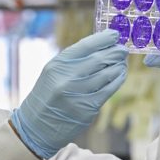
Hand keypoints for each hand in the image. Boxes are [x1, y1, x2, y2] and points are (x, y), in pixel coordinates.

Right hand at [11, 29, 127, 158]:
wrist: (37, 124)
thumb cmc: (47, 93)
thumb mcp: (53, 71)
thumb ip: (74, 59)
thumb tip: (102, 44)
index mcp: (58, 65)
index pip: (86, 45)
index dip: (104, 38)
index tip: (115, 35)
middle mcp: (67, 78)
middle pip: (101, 59)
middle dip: (116, 52)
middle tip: (122, 50)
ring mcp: (78, 94)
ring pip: (108, 74)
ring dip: (119, 66)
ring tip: (121, 63)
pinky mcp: (88, 108)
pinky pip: (109, 90)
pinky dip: (118, 80)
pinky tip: (119, 75)